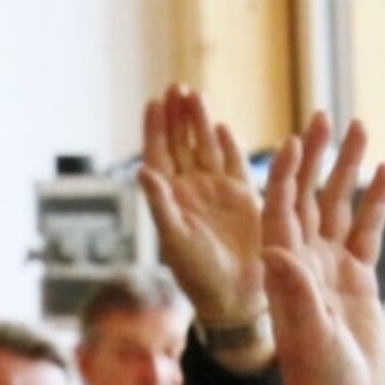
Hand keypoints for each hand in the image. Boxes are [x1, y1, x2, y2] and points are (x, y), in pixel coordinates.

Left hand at [139, 85, 265, 335]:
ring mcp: (216, 191)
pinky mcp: (242, 197)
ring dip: (200, 123)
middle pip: (182, 144)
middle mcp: (191, 190)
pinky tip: (223, 129)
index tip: (154, 102)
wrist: (236, 296)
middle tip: (177, 87)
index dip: (156, 129)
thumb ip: (160, 205)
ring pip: (206, 148)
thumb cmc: (199, 275)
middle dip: (178, 116)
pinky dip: (228, 146)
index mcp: (170, 198)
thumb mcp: (175, 240)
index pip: (159, 155)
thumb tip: (142, 171)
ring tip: (196, 96)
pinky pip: (233, 164)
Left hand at [262, 114, 384, 384]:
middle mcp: (303, 261)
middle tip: (327, 116)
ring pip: (340, 207)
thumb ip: (294, 293)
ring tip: (361, 128)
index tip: (295, 141)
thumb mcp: (307, 336)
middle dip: (318, 157)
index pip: (281, 211)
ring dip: (349, 169)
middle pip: (310, 197)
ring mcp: (331, 268)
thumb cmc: (317, 379)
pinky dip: (375, 203)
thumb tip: (275, 249)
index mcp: (284, 271)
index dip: (286, 176)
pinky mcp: (357, 279)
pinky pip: (366, 232)